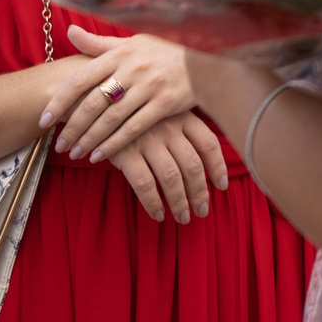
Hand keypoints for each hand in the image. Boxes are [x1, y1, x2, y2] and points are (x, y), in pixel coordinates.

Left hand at [41, 28, 198, 163]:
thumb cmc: (165, 51)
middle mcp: (133, 68)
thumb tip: (68, 31)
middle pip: (93, 103)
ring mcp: (150, 86)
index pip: (81, 79)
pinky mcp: (165, 103)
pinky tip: (100, 155)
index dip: (59, 101)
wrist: (208, 59)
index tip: (44, 120)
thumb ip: (99, 43)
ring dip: (89, 139)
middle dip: (72, 127)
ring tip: (75, 153)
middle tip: (59, 145)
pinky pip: (133, 128)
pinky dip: (114, 144)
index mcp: (120, 53)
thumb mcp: (133, 42)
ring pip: (110, 119)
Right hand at [104, 111, 231, 224]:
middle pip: (192, 165)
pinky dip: (153, 203)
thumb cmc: (138, 112)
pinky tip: (158, 214)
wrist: (99, 103)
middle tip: (202, 211)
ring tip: (183, 218)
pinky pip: (145, 184)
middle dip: (200, 192)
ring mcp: (148, 139)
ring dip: (180, 202)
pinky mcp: (126, 152)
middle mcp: (169, 127)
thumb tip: (202, 165)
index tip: (222, 186)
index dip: (218, 166)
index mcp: (183, 116)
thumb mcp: (165, 112)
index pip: (209, 143)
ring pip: (171, 177)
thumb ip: (183, 130)